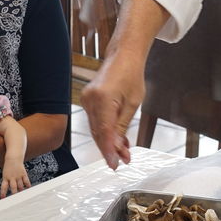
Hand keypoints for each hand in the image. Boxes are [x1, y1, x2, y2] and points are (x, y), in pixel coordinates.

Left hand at [0, 162, 31, 197]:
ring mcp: (18, 176)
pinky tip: (28, 188)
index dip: (3, 193)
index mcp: (5, 178)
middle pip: (13, 187)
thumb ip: (8, 181)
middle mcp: (12, 177)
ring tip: (22, 194)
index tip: (3, 198)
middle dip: (14, 193)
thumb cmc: (8, 167)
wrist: (13, 158)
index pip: (4, 187)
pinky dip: (27, 185)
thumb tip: (14, 189)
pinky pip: (26, 181)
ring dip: (21, 190)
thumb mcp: (5, 174)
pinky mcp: (23, 173)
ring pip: (20, 185)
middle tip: (15, 199)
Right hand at [81, 51, 143, 169]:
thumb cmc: (131, 75)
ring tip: (123, 152)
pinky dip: (105, 131)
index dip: (109, 151)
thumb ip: (122, 126)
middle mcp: (90, 100)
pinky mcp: (88, 101)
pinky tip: (116, 140)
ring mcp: (86, 100)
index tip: (114, 164)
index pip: (104, 132)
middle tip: (122, 161)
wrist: (123, 56)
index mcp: (102, 99)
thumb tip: (117, 147)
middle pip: (98, 133)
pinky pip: (96, 121)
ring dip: (108, 141)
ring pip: (96, 129)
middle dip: (110, 149)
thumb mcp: (133, 103)